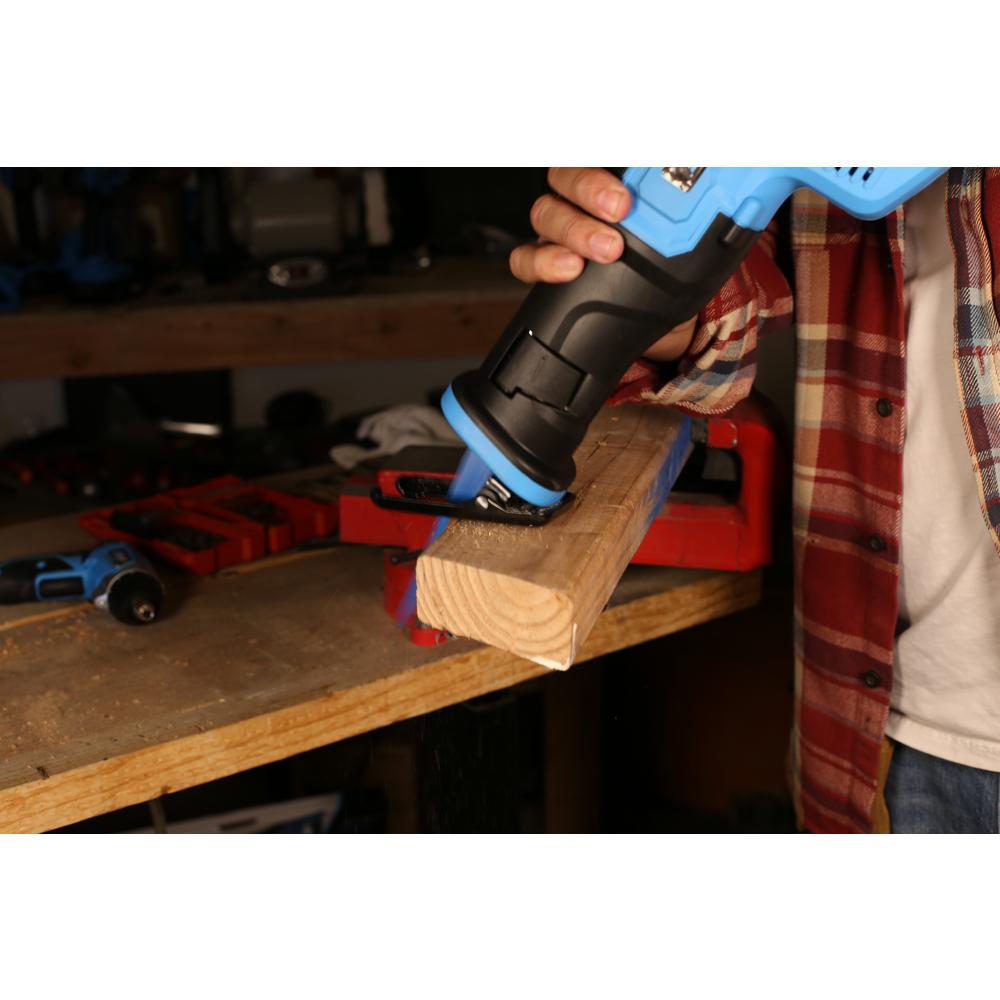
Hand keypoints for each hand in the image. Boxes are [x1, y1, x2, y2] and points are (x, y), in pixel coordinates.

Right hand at [510, 168, 697, 361]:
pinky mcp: (547, 266)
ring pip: (545, 213)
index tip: (635, 176)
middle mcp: (583, 201)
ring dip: (573, 229)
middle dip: (590, 189)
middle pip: (565, 174)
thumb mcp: (695, 239)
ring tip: (606, 251)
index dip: (606, 162)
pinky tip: (568, 271)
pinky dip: (541, 262)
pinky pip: (525, 259)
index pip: (597, 154)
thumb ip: (701, 216)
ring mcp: (561, 233)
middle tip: (621, 211)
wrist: (665, 322)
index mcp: (616, 182)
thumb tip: (734, 198)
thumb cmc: (674, 268)